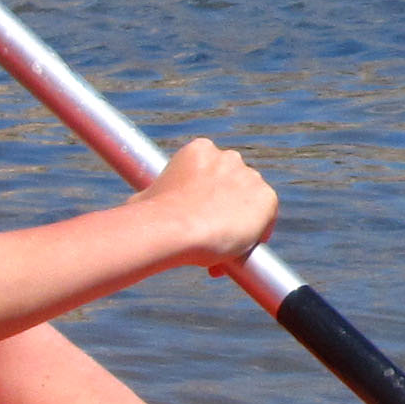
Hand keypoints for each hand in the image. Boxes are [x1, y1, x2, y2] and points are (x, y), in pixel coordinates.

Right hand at [143, 136, 279, 274]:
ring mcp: (250, 176)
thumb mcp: (144, 198)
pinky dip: (255, 236)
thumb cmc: (152, 215)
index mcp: (200, 150)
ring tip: (220, 253)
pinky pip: (265, 220)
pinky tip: (238, 253)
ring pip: (248, 205)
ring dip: (237, 226)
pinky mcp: (267, 198)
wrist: (176, 228)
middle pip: (232, 189)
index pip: (212, 175)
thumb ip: (152, 196)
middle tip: (208, 240)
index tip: (197, 221)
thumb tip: (136, 206)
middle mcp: (229, 157)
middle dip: (222, 212)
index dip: (206, 201)